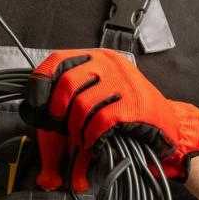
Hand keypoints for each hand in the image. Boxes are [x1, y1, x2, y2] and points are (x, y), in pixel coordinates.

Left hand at [20, 49, 198, 191]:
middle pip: (66, 82)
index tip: (35, 103)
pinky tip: (94, 141)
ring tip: (81, 137)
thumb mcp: (92, 100)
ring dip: (75, 128)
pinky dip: (91, 136)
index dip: (40, 81)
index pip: (57, 60)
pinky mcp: (134, 103)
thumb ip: (64, 106)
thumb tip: (33, 127)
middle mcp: (108, 63)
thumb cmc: (121, 113)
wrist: (165, 125)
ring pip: (82, 105)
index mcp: (94, 57)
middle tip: (58, 126)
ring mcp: (123, 81)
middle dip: (56, 110)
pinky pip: (99, 121)